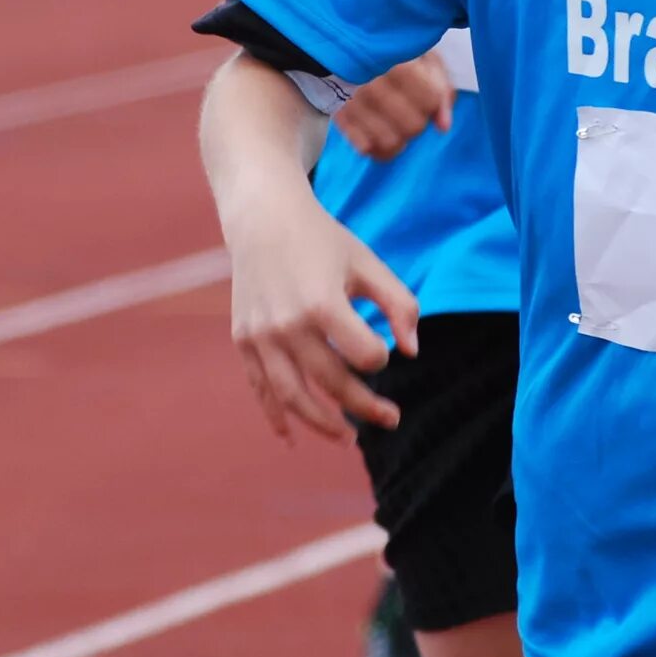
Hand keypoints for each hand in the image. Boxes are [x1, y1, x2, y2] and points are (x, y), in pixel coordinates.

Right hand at [223, 193, 421, 444]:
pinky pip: (261, 389)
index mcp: (322, 303)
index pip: (364, 355)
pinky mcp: (244, 340)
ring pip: (294, 397)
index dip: (379, 357)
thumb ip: (399, 304)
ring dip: (323, 424)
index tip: (382, 349)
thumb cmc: (323, 241)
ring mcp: (261, 336)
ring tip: (349, 439)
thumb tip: (411, 352)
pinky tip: (293, 438)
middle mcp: (288, 325)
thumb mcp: (368, 264)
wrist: (262, 217)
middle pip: (332, 383)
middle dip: (365, 407)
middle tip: (391, 419)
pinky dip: (276, 417)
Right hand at [331, 52, 454, 160]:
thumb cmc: (394, 57)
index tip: (424, 93)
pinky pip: (365, 149)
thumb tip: (443, 127)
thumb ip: (441, 90)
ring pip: (390, 143)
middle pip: (413, 126)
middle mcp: (373, 82)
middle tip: (407, 109)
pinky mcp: (339, 116)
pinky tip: (376, 132)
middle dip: (415, 122)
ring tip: (392, 122)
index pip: (430, 101)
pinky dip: (375, 146)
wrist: (345, 49)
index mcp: (398, 62)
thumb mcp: (424, 60)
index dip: (432, 103)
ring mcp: (353, 101)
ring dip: (397, 138)